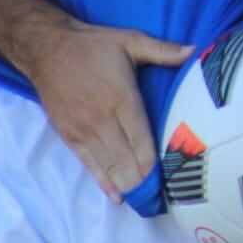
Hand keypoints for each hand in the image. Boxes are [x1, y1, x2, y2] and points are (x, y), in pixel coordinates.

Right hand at [18, 20, 193, 202]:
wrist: (47, 50)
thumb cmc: (93, 45)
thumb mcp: (130, 40)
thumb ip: (162, 50)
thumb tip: (195, 51)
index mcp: (122, 97)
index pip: (141, 139)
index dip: (154, 163)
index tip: (170, 179)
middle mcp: (102, 118)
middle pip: (126, 158)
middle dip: (143, 180)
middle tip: (162, 198)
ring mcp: (83, 130)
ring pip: (108, 165)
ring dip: (126, 184)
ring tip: (144, 202)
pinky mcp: (68, 135)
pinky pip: (88, 163)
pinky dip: (102, 181)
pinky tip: (116, 196)